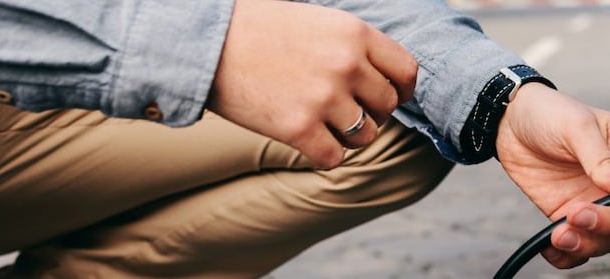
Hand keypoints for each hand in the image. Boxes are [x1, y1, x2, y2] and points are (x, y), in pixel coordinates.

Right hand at [208, 0, 416, 168]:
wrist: (203, 42)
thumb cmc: (255, 28)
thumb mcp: (315, 21)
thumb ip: (350, 46)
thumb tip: (379, 79)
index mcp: (354, 33)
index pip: (407, 71)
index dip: (401, 89)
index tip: (388, 96)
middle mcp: (346, 65)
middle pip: (387, 106)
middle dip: (372, 112)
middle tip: (346, 110)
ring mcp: (324, 99)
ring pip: (365, 136)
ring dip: (350, 136)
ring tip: (325, 125)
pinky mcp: (298, 129)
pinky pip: (335, 157)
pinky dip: (324, 154)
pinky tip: (307, 141)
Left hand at [496, 83, 609, 268]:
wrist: (511, 122)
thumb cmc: (552, 112)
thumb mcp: (579, 126)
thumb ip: (603, 158)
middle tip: (580, 212)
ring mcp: (597, 203)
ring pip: (609, 239)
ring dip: (588, 241)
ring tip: (562, 230)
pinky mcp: (570, 216)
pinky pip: (579, 245)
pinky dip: (568, 254)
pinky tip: (553, 245)